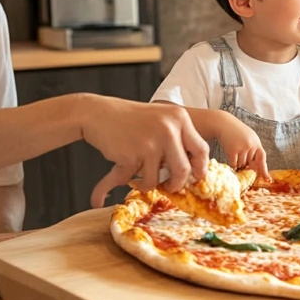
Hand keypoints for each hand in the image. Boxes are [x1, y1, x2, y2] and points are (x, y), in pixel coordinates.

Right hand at [85, 97, 209, 207]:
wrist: (97, 113)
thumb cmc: (130, 119)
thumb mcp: (161, 119)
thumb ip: (179, 138)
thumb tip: (196, 171)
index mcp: (179, 118)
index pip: (201, 149)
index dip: (200, 167)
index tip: (195, 177)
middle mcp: (168, 128)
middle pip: (183, 170)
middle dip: (176, 184)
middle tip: (169, 186)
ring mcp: (151, 142)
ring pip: (157, 179)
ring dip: (146, 182)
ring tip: (137, 172)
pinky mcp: (133, 154)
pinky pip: (137, 179)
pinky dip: (128, 180)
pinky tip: (123, 169)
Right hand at [215, 112, 270, 179]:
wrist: (224, 123)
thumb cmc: (236, 132)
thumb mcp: (249, 137)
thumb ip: (253, 149)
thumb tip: (254, 167)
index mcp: (257, 143)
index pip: (262, 158)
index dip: (264, 170)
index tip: (267, 179)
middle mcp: (251, 146)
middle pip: (250, 164)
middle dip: (245, 163)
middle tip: (239, 153)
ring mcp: (242, 148)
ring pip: (242, 165)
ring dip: (237, 163)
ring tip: (234, 151)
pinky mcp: (233, 151)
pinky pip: (234, 164)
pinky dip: (232, 163)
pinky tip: (230, 155)